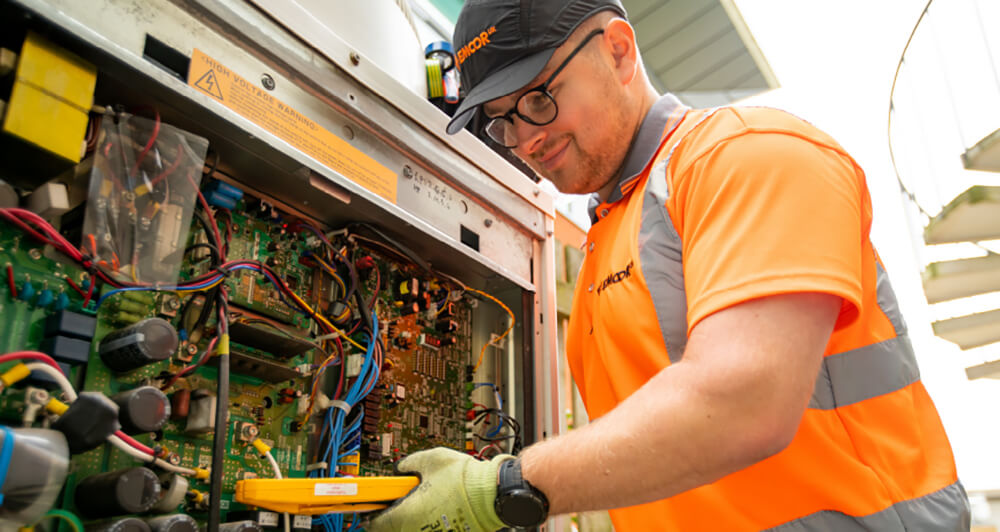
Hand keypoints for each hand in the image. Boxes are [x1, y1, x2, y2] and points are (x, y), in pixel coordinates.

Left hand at [366, 448, 511, 531]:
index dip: (370, 513)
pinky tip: (438, 510)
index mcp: (407, 514)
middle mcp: (417, 530)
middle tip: (398, 501)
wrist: (493, 494)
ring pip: (412, 531)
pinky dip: (428, 523)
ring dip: (411, 520)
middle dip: (392, 517)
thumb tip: (401, 467)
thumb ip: (408, 463)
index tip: (371, 506)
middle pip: (392, 530)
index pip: (375, 523)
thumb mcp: (430, 459)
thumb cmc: (464, 479)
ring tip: (422, 503)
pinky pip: (430, 530)